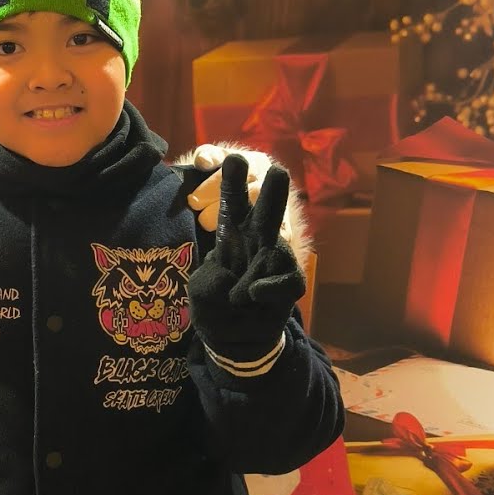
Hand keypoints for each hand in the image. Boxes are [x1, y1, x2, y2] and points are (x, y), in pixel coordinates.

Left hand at [188, 155, 304, 350]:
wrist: (232, 335)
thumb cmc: (215, 302)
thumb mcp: (203, 285)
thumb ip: (218, 277)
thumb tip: (249, 282)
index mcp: (232, 232)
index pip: (232, 202)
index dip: (230, 183)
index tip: (221, 160)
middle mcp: (257, 239)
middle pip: (267, 209)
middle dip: (272, 190)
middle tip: (277, 169)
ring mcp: (276, 259)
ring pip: (281, 241)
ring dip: (261, 255)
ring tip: (244, 279)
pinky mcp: (290, 281)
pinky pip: (285, 278)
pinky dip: (266, 287)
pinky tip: (251, 296)